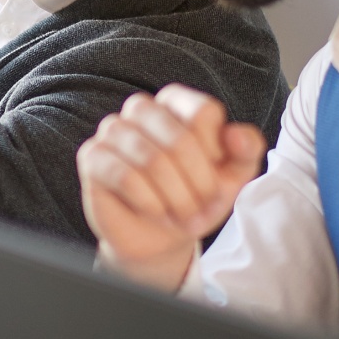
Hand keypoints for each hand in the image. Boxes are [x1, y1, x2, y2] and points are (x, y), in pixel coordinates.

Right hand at [77, 85, 267, 290]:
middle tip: (202, 209)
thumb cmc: (194, 196)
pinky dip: (150, 202)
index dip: (216, 154)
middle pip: (179, 138)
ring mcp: (112, 130)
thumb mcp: (232, 175)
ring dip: (175, 198)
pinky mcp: (92, 157)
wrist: (160, 236)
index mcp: (176, 103)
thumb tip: (238, 136)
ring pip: (152, 159)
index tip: (216, 178)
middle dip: (198, 183)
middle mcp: (141, 108)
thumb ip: (246, 150)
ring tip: (181, 215)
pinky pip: (125, 176)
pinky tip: (157, 211)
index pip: (203, 112)